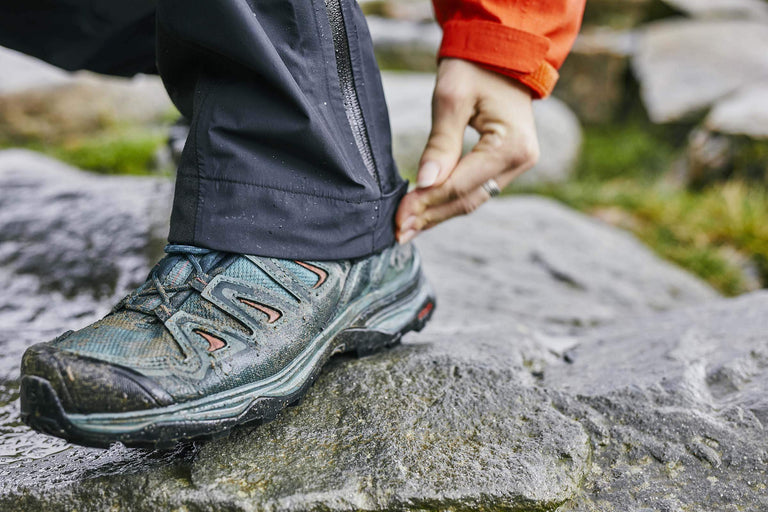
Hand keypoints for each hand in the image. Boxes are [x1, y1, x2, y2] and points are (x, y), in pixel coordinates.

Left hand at [395, 58, 539, 242]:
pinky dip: (449, 200)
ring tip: (408, 228)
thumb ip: (440, 144)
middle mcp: (521, 161)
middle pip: (467, 199)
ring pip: (472, 199)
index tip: (398, 217)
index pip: (459, 185)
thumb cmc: (475, 68)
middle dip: (430, 216)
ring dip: (438, 213)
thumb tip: (425, 183)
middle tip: (399, 232)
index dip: (427, 203)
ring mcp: (517, 165)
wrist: (501, 53)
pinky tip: (426, 211)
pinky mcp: (507, 164)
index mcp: (510, 145)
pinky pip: (476, 189)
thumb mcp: (451, 99)